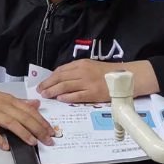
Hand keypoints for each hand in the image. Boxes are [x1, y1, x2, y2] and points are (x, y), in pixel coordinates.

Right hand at [0, 78, 53, 150]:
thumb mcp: (2, 97)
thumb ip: (19, 102)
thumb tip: (36, 104)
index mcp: (8, 100)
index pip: (29, 111)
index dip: (41, 121)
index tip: (52, 131)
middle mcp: (2, 105)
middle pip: (23, 117)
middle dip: (38, 129)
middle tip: (49, 140)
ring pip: (10, 123)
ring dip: (23, 133)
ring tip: (33, 143)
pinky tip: (5, 146)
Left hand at [37, 60, 158, 103]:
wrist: (124, 77)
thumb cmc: (106, 72)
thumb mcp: (90, 66)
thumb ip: (76, 70)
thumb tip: (60, 78)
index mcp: (81, 64)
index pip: (61, 70)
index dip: (50, 77)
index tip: (42, 83)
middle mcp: (83, 72)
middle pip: (60, 78)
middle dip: (48, 85)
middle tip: (40, 91)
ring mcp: (88, 83)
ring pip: (66, 86)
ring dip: (53, 91)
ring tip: (46, 95)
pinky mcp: (93, 93)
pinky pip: (77, 95)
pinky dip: (67, 97)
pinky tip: (60, 99)